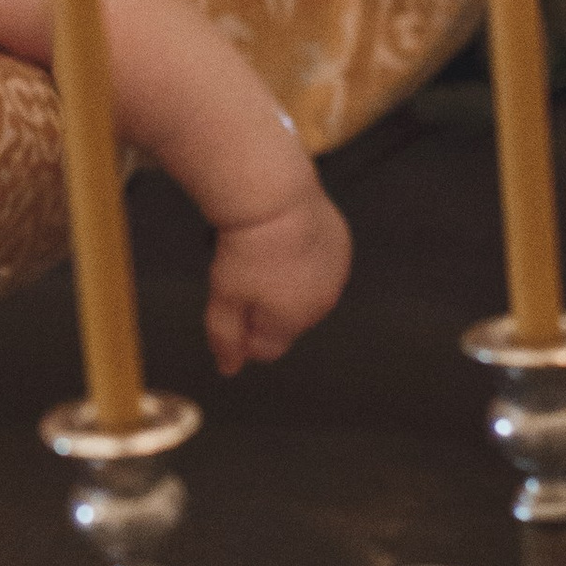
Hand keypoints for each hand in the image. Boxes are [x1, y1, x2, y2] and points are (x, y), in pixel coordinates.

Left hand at [205, 184, 351, 373]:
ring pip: (305, 290)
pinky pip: (319, 261)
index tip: (229, 305)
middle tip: (244, 274)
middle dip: (266, 307)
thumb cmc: (246, 248)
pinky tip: (286, 236)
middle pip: (287, 320)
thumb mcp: (223, 299)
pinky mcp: (341, 244)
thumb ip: (226, 339)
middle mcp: (322, 304)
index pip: (266, 349)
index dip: (243, 332)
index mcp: (293, 322)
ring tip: (265, 253)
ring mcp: (336, 273)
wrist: (274, 196)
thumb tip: (229, 370)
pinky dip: (304, 256)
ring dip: (287, 281)